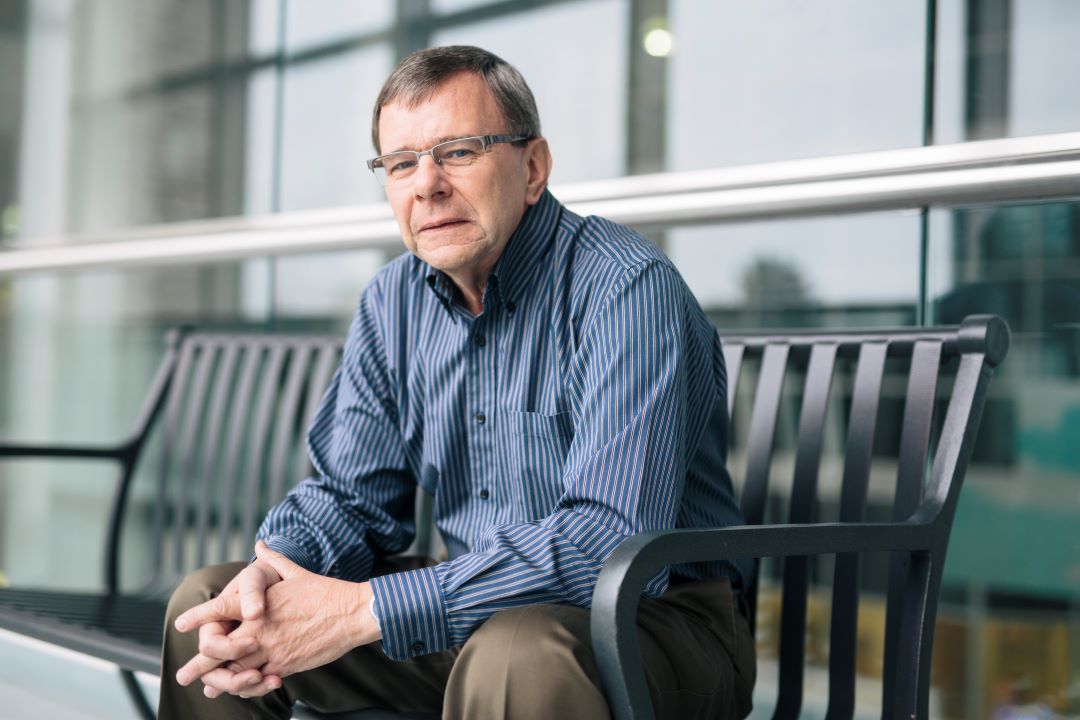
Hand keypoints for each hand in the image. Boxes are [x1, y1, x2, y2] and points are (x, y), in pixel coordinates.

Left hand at [189, 541, 380, 698]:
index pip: (220, 610)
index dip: (198, 617)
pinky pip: (260, 680)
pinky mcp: (286, 665)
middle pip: (219, 651)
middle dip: (198, 665)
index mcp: (260, 605)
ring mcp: (273, 650)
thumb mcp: (296, 573)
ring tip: (209, 689)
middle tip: (183, 675)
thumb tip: (261, 544)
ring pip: (237, 672)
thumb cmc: (324, 592)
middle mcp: (261, 630)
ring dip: (220, 682)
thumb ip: (274, 561)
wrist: (351, 614)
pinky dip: (248, 686)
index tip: (181, 623)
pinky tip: (241, 688)